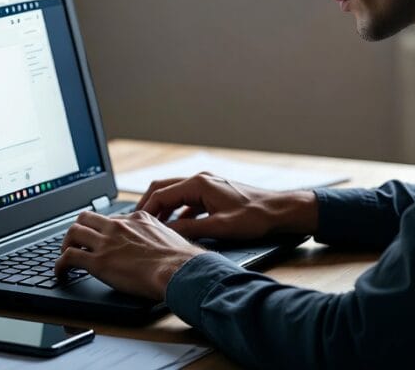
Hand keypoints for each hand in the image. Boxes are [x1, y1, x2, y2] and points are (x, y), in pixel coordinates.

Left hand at [55, 210, 204, 299]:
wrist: (178, 270)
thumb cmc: (180, 260)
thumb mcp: (170, 235)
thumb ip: (156, 235)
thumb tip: (157, 245)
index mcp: (137, 218)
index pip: (110, 218)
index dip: (101, 230)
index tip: (99, 238)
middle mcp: (118, 226)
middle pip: (86, 217)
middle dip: (78, 229)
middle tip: (77, 243)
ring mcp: (107, 242)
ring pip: (73, 232)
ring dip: (65, 245)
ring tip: (64, 257)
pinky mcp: (98, 262)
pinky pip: (68, 257)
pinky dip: (59, 265)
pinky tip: (60, 273)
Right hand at [136, 172, 318, 240]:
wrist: (279, 211)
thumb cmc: (254, 217)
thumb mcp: (219, 228)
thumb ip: (190, 230)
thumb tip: (167, 234)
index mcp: (199, 184)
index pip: (161, 194)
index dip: (145, 209)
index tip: (134, 224)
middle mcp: (201, 180)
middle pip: (164, 188)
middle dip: (149, 205)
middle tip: (137, 223)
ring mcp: (208, 185)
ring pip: (175, 194)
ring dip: (163, 208)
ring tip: (153, 227)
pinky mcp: (214, 193)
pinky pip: (188, 200)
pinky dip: (177, 211)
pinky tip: (177, 227)